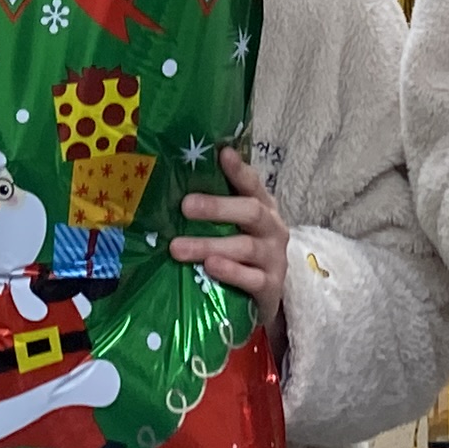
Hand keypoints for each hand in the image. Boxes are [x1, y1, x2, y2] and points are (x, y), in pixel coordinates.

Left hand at [173, 147, 290, 330]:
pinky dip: (230, 272)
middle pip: (250, 211)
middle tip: (185, 206)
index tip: (222, 154)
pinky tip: (210, 267)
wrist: (268, 293)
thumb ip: (217, 205)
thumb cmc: (243, 252)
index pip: (252, 183)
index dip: (238, 169)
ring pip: (245, 247)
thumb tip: (174, 180)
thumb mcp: (236, 226)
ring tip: (177, 247)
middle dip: (216, 207)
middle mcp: (273, 228)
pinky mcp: (271, 286)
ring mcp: (274, 258)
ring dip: (209, 245)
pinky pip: (251, 279)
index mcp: (263, 207)